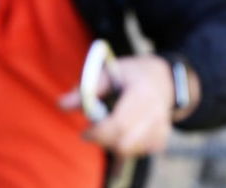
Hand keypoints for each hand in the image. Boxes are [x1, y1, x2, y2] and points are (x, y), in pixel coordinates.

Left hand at [59, 54, 174, 157]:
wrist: (163, 79)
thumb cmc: (131, 74)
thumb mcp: (109, 72)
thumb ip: (87, 89)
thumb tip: (61, 105)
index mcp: (142, 94)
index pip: (120, 124)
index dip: (99, 133)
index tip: (85, 133)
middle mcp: (156, 114)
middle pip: (124, 144)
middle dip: (104, 140)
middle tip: (94, 130)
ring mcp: (161, 130)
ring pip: (129, 151)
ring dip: (113, 143)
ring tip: (111, 122)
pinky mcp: (161, 141)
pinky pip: (136, 152)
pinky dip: (123, 145)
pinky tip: (123, 129)